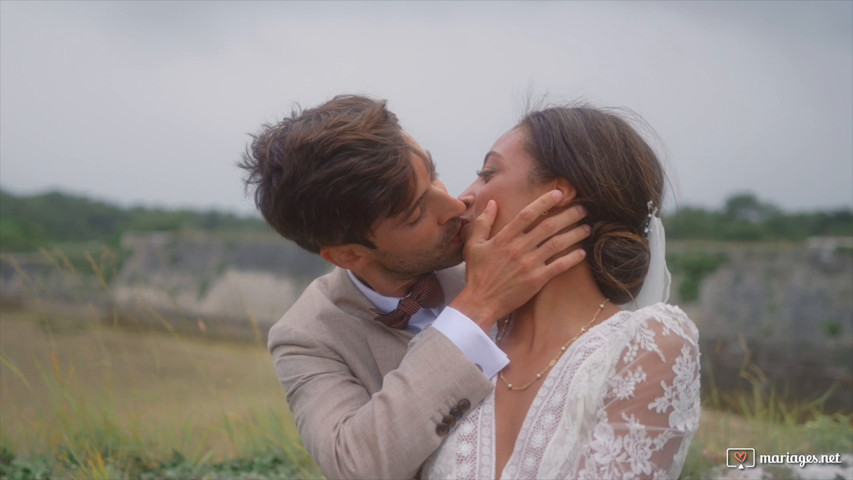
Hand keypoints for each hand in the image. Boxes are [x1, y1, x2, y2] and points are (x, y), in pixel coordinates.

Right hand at [449, 190, 589, 331]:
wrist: (480, 302)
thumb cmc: (477, 274)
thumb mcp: (473, 245)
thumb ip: (483, 222)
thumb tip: (493, 203)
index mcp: (504, 238)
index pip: (527, 214)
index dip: (544, 202)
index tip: (559, 194)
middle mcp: (518, 248)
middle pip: (548, 226)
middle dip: (568, 215)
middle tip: (582, 209)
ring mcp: (529, 264)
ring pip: (557, 244)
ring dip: (574, 234)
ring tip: (587, 228)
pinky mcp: (536, 280)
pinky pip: (559, 266)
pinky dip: (572, 258)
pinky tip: (582, 252)